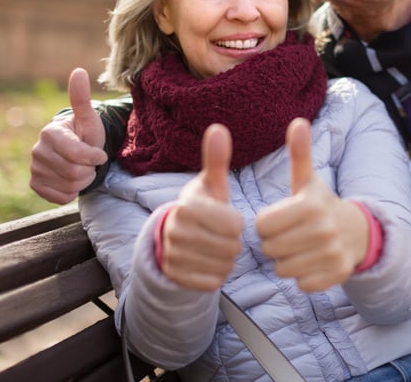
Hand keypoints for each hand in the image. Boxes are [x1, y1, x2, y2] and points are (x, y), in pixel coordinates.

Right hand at [29, 68, 106, 203]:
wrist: (78, 152)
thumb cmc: (86, 134)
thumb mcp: (90, 119)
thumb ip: (82, 99)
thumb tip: (79, 71)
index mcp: (50, 132)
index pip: (77, 155)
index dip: (95, 157)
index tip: (100, 154)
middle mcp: (37, 150)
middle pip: (75, 173)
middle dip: (89, 170)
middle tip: (89, 161)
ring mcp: (34, 168)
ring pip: (69, 186)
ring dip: (83, 181)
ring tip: (81, 168)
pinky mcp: (35, 184)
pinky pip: (60, 198)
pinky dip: (71, 192)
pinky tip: (70, 179)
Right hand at [161, 124, 242, 291]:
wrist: (174, 236)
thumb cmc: (203, 206)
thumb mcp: (210, 184)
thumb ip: (216, 160)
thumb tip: (218, 128)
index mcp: (187, 206)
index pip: (234, 224)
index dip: (237, 223)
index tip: (227, 217)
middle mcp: (175, 231)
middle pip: (231, 247)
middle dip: (233, 242)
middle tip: (222, 234)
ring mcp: (173, 256)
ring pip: (224, 266)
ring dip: (227, 258)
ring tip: (215, 246)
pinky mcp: (176, 276)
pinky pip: (214, 282)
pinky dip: (217, 274)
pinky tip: (209, 261)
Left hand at [256, 118, 368, 291]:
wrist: (357, 231)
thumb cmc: (321, 204)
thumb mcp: (308, 180)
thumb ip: (299, 153)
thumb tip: (298, 121)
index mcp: (310, 206)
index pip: (262, 225)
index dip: (266, 223)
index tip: (279, 219)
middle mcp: (323, 230)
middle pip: (270, 249)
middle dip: (274, 243)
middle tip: (288, 235)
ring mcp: (331, 254)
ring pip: (282, 269)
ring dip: (286, 261)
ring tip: (298, 248)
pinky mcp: (336, 276)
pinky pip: (301, 284)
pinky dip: (302, 276)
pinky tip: (311, 261)